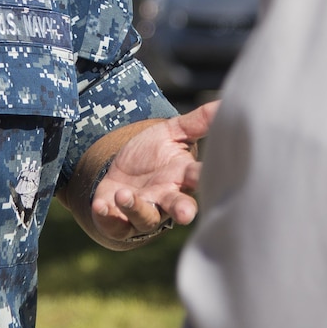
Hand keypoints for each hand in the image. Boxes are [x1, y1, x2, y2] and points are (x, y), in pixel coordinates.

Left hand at [91, 100, 218, 241]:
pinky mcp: (119, 221)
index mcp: (182, 176)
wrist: (122, 174)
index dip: (203, 177)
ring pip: (146, 219)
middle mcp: (166, 198)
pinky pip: (115, 225)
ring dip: (136, 208)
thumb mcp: (172, 132)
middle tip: (184, 214)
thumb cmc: (153, 154)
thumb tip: (226, 103)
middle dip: (182, 211)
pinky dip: (108, 217)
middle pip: (180, 208)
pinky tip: (100, 206)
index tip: (206, 175)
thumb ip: (198, 121)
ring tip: (124, 194)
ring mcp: (144, 212)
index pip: (198, 177)